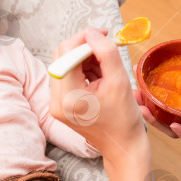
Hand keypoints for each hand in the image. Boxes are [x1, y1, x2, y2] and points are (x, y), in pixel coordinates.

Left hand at [50, 28, 147, 163]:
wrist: (122, 147)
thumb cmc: (124, 120)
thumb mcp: (119, 81)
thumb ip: (106, 52)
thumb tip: (92, 33)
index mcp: (68, 96)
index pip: (66, 52)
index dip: (85, 39)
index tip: (104, 35)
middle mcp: (55, 101)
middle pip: (62, 56)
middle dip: (85, 49)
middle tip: (106, 52)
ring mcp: (56, 104)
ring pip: (65, 64)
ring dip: (85, 59)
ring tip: (106, 71)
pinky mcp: (60, 105)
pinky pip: (68, 76)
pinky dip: (83, 71)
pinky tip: (100, 79)